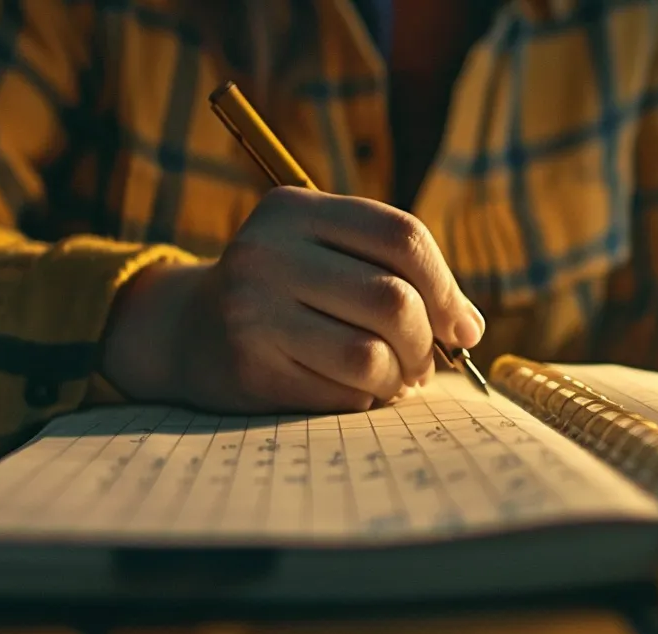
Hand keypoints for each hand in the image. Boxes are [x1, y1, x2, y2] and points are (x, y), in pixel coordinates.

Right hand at [102, 187, 484, 413]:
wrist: (185, 332)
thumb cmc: (284, 292)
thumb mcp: (326, 255)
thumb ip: (397, 274)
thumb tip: (471, 328)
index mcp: (295, 210)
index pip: (401, 236)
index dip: (447, 287)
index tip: (463, 327)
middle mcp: (267, 252)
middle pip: (393, 300)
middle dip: (427, 343)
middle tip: (425, 364)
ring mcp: (251, 310)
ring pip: (371, 354)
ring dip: (399, 378)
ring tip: (394, 379)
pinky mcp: (248, 366)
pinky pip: (342, 393)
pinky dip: (364, 398)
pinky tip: (351, 390)